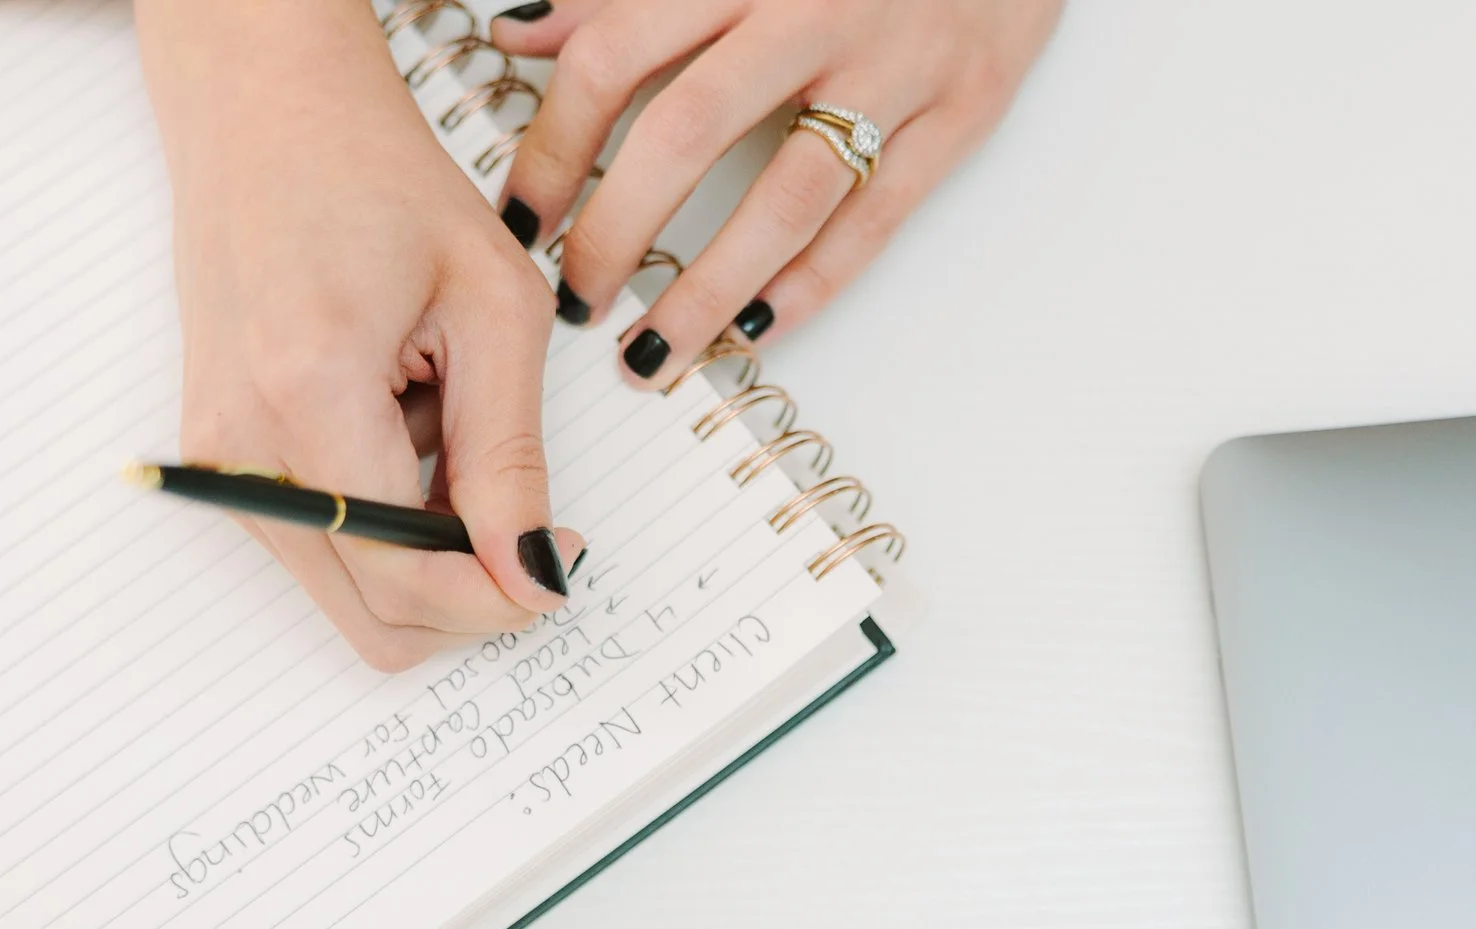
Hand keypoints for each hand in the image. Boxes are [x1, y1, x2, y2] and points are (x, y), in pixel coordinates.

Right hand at [135, 0, 581, 671]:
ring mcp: (216, 462)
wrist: (263, 107)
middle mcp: (239, 445)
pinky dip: (383, 525)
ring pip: (349, 597)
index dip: (501, 596)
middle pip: (373, 620)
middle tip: (528, 524)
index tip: (561, 562)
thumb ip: (512, 456)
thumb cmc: (370, 173)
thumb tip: (534, 578)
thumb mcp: (491, 305)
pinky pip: (320, 552)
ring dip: (424, 556)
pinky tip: (407, 434)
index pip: (408, 576)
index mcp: (306, 393)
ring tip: (451, 440)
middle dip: (468, 597)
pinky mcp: (217, 463)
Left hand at [490, 0, 1060, 383]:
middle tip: (574, 296)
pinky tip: (759, 328)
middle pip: (686, 130)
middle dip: (616, 229)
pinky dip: (814, 284)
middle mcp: (809, 13)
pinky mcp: (957, 115)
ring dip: (709, 287)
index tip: (523, 215)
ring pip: (784, 195)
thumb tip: (518, 32)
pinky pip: (875, 220)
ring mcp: (890, 69)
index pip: (615, 56)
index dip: (555, 143)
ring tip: (654, 348)